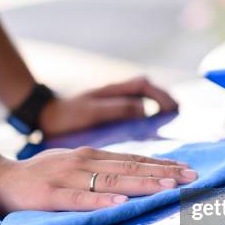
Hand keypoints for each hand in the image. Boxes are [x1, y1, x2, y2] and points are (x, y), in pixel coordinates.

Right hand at [0, 146, 196, 214]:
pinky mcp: (49, 195)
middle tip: (191, 177)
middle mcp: (83, 162)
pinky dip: (99, 201)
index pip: (133, 159)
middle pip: (129, 168)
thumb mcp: (73, 166)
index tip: (187, 168)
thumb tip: (132, 173)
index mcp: (90, 156)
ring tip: (167, 188)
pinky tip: (119, 204)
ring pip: (110, 181)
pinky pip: (78, 199)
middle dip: (162, 173)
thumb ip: (100, 169)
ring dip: (140, 184)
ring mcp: (67, 177)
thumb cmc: (40, 175)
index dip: (161, 164)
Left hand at [38, 76, 177, 136]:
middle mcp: (118, 95)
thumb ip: (118, 109)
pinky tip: (153, 137)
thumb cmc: (65, 115)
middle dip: (166, 104)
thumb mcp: (91, 111)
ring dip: (158, 112)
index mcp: (114, 91)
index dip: (161, 96)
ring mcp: (115, 105)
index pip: (145, 87)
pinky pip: (136, 116)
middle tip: (179, 116)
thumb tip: (145, 110)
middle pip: (149, 94)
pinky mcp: (111, 117)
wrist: (45, 118)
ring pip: (144, 105)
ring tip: (173, 127)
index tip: (173, 107)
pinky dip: (148, 122)